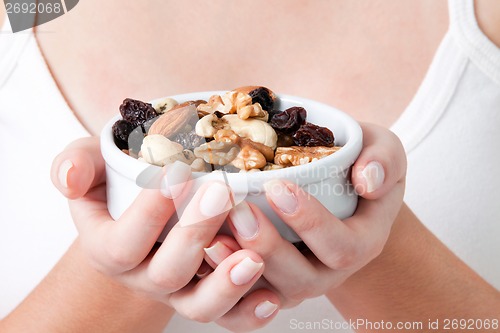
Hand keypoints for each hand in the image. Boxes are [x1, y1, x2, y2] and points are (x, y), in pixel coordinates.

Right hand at [51, 137, 280, 330]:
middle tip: (221, 193)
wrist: (145, 217)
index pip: (124, 243)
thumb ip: (76, 166)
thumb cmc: (119, 186)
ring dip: (227, 284)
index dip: (149, 213)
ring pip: (200, 306)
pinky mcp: (209, 296)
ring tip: (253, 258)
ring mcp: (180, 292)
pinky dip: (249, 312)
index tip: (176, 173)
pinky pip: (229, 318)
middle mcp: (145, 278)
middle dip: (195, 234)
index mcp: (110, 251)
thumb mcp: (92, 167)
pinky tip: (272, 295)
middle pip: (168, 274)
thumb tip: (69, 180)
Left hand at [203, 123, 406, 311]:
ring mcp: (297, 281)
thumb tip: (367, 179)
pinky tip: (202, 246)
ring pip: (267, 291)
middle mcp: (329, 271)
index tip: (278, 187)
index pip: (340, 246)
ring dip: (238, 264)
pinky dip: (223, 272)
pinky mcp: (270, 282)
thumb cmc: (360, 167)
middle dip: (268, 246)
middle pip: (300, 277)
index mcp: (361, 243)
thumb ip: (384, 159)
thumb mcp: (384, 152)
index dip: (309, 222)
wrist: (342, 193)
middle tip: (239, 211)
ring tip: (211, 233)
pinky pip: (245, 290)